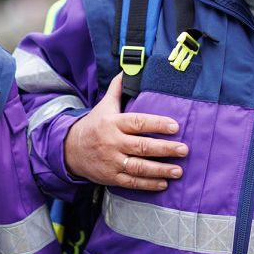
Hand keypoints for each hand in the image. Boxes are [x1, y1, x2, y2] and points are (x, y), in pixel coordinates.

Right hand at [64, 74, 187, 189]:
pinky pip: (132, 182)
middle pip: (142, 146)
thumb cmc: (94, 126)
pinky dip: (148, 184)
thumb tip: (127, 69)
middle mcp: (113, 143)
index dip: (157, 124)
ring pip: (139, 167)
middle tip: (183, 149)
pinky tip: (163, 183)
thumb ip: (117, 89)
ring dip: (160, 170)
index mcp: (113, 123)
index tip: (175, 126)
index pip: (138, 122)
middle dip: (165, 149)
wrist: (70, 149)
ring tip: (178, 170)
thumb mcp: (104, 106)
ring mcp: (112, 161)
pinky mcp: (111, 177)